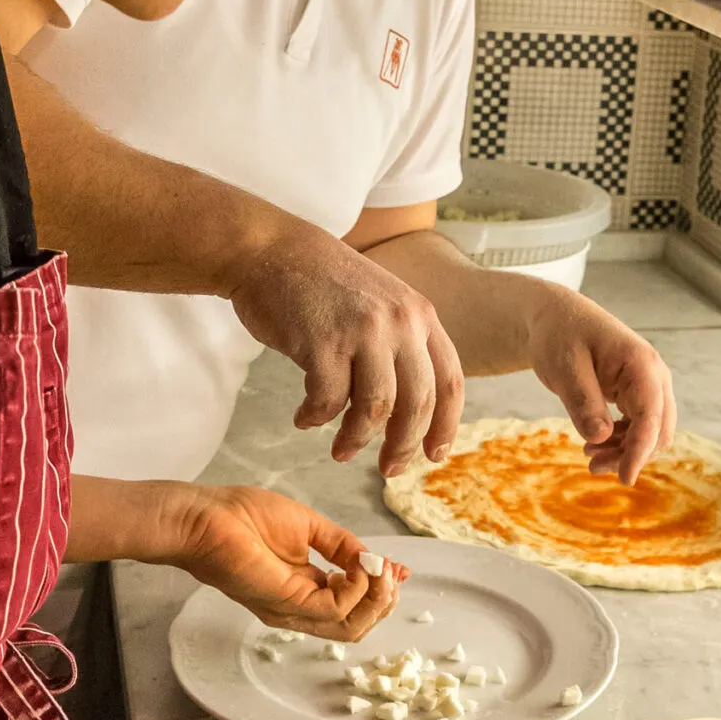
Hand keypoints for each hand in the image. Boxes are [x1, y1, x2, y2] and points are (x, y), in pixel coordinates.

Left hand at [164, 485, 408, 640]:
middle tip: (390, 572)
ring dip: (377, 598)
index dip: (380, 590)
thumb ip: (342, 545)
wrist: (203, 515)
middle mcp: (299, 608)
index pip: (352, 606)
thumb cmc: (241, 515)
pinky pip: (337, 608)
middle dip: (383, 600)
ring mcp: (292, 610)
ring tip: (382, 570)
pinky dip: (359, 589)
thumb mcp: (309, 527)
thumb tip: (373, 560)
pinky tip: (360, 567)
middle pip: (356, 625)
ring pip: (351, 627)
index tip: (398, 569)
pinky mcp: (287, 602)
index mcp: (304, 589)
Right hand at [229, 221, 464, 476]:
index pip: (449, 382)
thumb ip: (402, 346)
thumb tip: (411, 413)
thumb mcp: (382, 304)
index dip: (445, 426)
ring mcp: (363, 331)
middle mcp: (399, 322)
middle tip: (389, 470)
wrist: (272, 249)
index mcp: (420, 315)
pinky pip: (329, 401)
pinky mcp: (323, 342)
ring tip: (341, 452)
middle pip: (417, 404)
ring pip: (375, 410)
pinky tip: (304, 418)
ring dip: (356, 439)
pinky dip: (316, 418)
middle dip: (403, 446)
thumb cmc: (323, 285)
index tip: (434, 455)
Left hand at [523, 289, 676, 485]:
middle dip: (631, 455)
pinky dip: (621, 442)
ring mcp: (649, 386)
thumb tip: (601, 438)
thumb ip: (583, 401)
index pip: (651, 417)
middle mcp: (654, 376)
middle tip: (592, 465)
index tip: (625, 480)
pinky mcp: (638, 395)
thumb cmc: (560, 336)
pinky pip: (639, 427)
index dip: (640, 452)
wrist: (558, 319)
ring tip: (588, 457)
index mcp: (641, 364)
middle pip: (658, 431)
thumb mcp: (564, 368)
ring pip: (651, 433)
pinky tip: (595, 444)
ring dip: (625, 451)